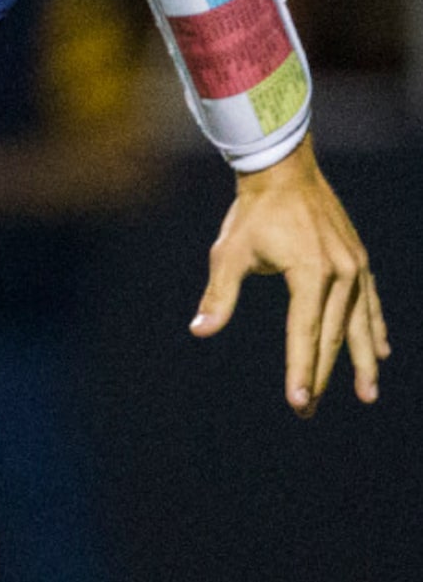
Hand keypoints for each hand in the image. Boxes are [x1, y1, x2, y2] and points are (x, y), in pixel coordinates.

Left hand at [190, 137, 388, 415]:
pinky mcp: (359, 260)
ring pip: (360, 324)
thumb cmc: (252, 214)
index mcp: (309, 272)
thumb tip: (199, 330)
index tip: (298, 402)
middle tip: (308, 410)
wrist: (285, 170)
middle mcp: (341, 272)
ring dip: (363, 361)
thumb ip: (219, 295)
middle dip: (321, 377)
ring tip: (367, 394)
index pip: (304, 333)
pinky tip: (381, 350)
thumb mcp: (229, 253)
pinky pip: (370, 303)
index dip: (300, 371)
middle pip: (332, 336)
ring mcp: (355, 267)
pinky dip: (375, 328)